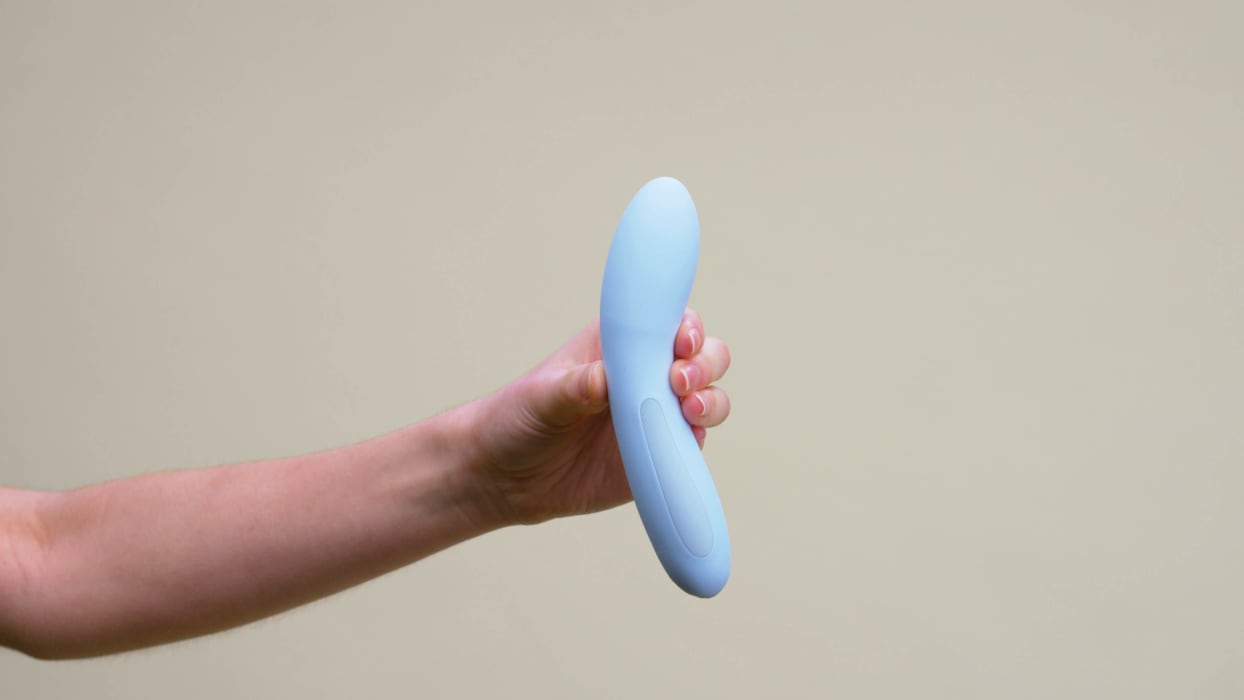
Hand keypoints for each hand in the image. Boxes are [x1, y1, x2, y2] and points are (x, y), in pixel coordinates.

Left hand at [459, 310, 731, 524]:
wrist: (505, 479)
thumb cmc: (518, 420)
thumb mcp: (539, 398)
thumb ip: (573, 387)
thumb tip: (603, 379)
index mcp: (620, 344)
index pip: (668, 321)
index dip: (687, 326)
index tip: (681, 342)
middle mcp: (647, 374)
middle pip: (703, 356)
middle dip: (704, 364)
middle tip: (679, 383)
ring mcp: (657, 414)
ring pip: (708, 397)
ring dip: (710, 401)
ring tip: (689, 412)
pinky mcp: (659, 453)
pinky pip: (693, 444)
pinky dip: (699, 440)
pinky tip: (688, 442)